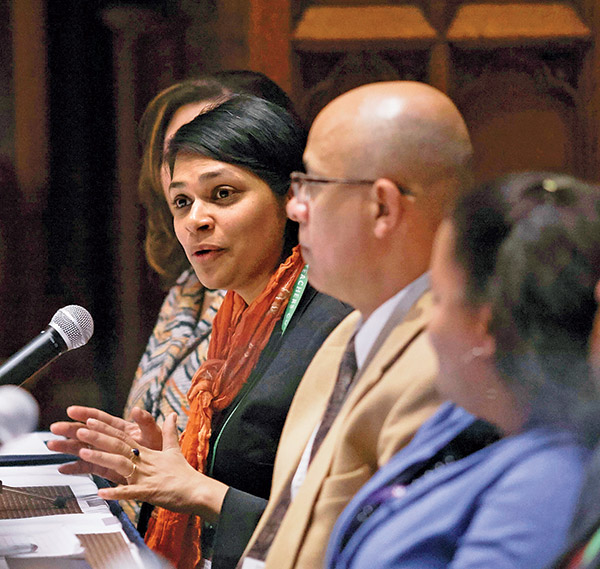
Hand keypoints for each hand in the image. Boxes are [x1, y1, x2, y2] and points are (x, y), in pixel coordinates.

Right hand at [49, 406, 162, 481]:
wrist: (164, 469)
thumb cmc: (159, 447)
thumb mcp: (154, 433)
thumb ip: (146, 422)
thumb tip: (137, 410)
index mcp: (121, 429)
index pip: (101, 419)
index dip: (86, 414)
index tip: (71, 410)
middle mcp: (110, 440)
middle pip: (87, 433)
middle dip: (70, 430)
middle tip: (54, 427)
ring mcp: (106, 454)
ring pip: (83, 449)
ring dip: (68, 447)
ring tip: (52, 445)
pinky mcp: (106, 469)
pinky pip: (88, 468)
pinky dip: (75, 468)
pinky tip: (63, 468)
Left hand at [76, 413, 227, 521]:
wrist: (197, 490)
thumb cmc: (184, 473)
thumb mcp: (174, 450)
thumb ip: (169, 432)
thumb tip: (172, 414)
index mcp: (147, 452)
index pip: (123, 437)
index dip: (105, 429)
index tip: (89, 420)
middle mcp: (143, 461)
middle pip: (118, 446)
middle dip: (98, 437)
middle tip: (79, 429)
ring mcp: (145, 476)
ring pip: (121, 464)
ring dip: (102, 458)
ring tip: (83, 452)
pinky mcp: (149, 492)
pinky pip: (130, 493)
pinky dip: (116, 493)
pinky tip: (101, 492)